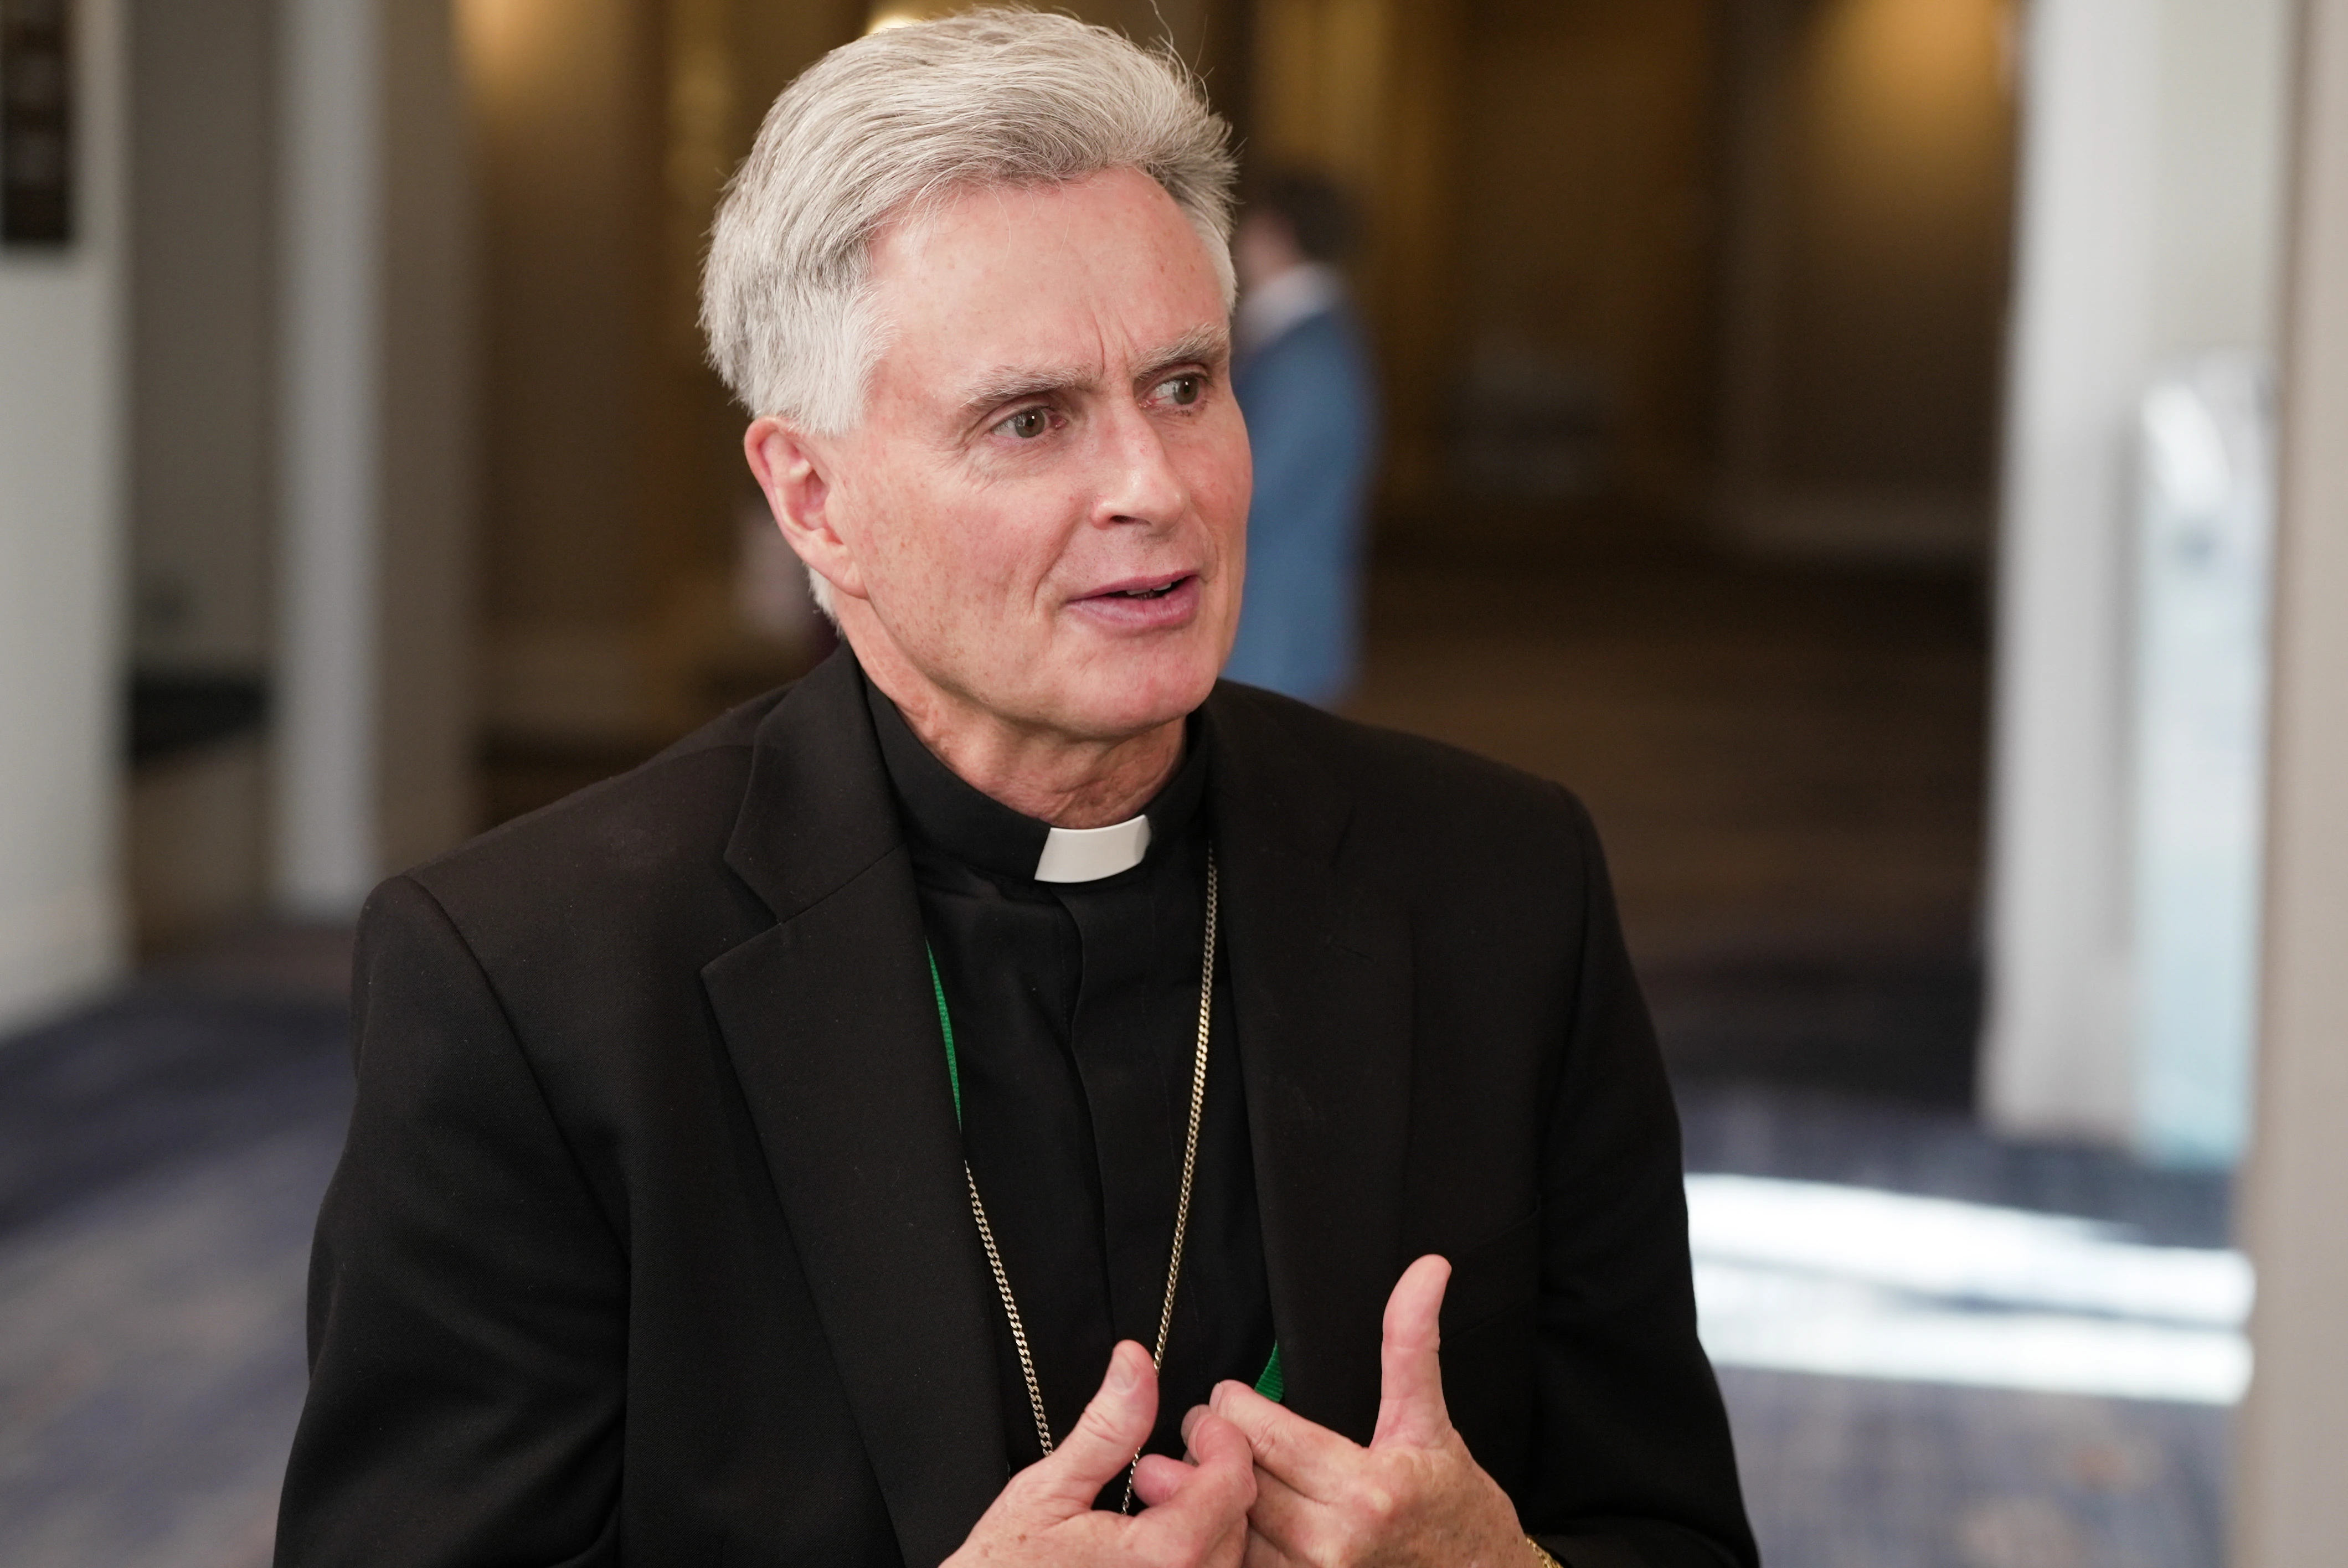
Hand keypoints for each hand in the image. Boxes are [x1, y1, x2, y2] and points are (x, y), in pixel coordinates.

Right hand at [945, 1339, 1257, 1567]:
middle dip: (1203, 1477)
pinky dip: (1188, 1554)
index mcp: (1163, 1557)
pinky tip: (1144, 1547)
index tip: (1198, 1423)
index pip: (1232, 1483)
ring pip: (1223, 1556)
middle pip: (1234, 1520)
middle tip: (1153, 1464)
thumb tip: (1135, 1363)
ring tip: (1144, 1506)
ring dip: (1197, 1518)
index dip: (1221, 1439)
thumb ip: (1105, 1429)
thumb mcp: (1047, 1492)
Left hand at [1203, 1256, 1525, 1566]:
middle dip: (1211, 1443)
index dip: (1230, 1405)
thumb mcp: (1430, 1424)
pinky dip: (1225, 1542)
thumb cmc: (1456, 1509)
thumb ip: (1411, 1344)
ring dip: (1208, 1494)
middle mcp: (1334, 1541)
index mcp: (1365, 1488)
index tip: (1229, 1396)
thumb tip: (1427, 1269)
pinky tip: (1226, 1518)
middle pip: (1235, 1476)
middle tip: (1205, 1426)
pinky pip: (1240, 1566)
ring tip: (1205, 1467)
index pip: (1259, 1432)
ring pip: (1227, 1527)